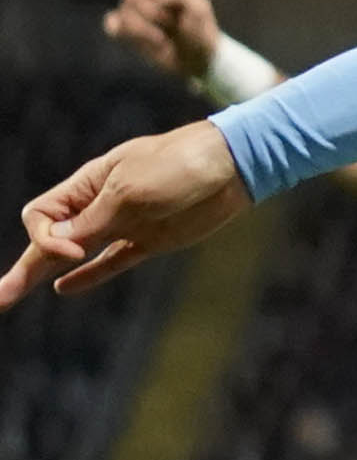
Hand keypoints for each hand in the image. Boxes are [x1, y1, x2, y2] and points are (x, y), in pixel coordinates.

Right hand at [4, 121, 250, 310]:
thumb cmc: (178, 165)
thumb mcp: (130, 193)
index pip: (40, 217)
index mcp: (85, 186)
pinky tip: (64, 287)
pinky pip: (111, 261)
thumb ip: (93, 222)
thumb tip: (57, 249)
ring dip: (44, 273)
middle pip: (49, 240)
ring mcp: (123, 224)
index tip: (71, 249)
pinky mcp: (150, 240)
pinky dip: (89, 276)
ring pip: (75, 254)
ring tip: (13, 295)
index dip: (44, 239)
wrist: (232, 164)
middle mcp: (97, 206)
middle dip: (23, 268)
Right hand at [102, 0, 222, 85]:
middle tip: (175, 24)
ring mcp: (132, 10)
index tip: (171, 1)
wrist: (197, 60)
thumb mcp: (198, 9)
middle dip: (156, 14)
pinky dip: (131, 35)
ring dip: (146, 29)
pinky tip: (151, 41)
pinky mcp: (124, 29)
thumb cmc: (201, 30)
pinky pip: (112, 26)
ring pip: (124, 12)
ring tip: (164, 37)